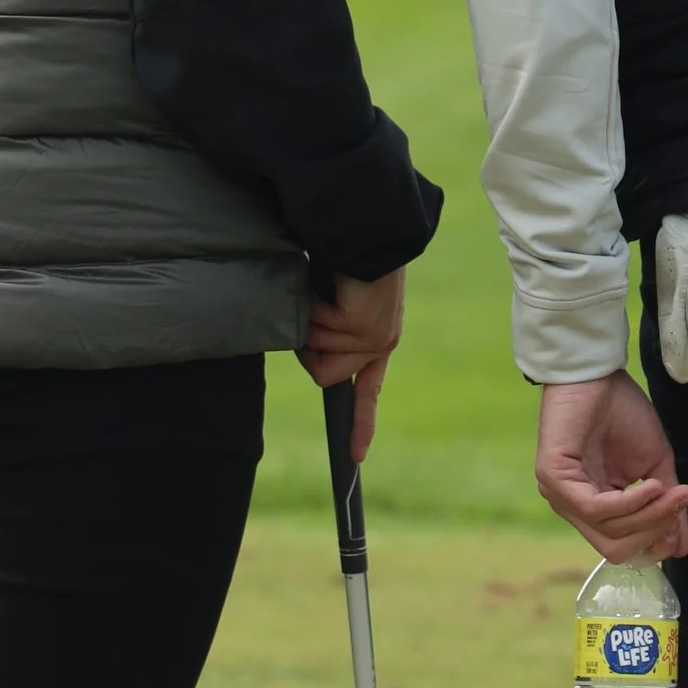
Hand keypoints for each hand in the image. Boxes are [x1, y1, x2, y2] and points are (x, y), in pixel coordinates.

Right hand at [298, 268, 405, 464]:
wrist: (368, 229)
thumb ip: (326, 330)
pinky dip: (312, 305)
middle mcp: (381, 343)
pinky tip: (332, 284)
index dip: (361, 424)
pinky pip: (316, 331)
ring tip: (330, 289)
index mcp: (379, 340)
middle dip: (310, 346)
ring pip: (316, 353)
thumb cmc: (346, 259)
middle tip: (321, 308)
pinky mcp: (361, 327)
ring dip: (311, 319)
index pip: (368, 390)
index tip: (356, 458)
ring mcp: (374, 337)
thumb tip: (307, 346)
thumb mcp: (337, 303)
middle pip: (324, 375)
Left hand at [536, 372, 687, 562]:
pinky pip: (595, 509)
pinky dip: (629, 502)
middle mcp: (573, 506)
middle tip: (678, 504)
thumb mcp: (655, 466)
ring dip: (647, 515)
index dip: (654, 542)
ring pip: (608, 533)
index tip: (682, 521)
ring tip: (667, 490)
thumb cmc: (622, 412)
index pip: (623, 547)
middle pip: (616, 548)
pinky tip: (650, 485)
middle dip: (653, 531)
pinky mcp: (553, 479)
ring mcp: (559, 495)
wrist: (598, 373)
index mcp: (593, 505)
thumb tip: (680, 547)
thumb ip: (665, 506)